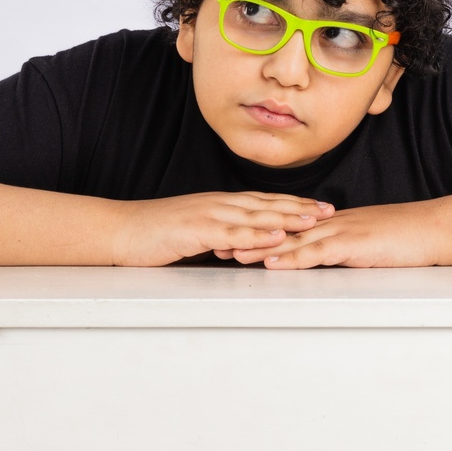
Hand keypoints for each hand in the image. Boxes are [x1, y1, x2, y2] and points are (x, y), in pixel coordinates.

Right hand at [113, 191, 334, 265]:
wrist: (122, 230)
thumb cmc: (155, 234)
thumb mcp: (194, 233)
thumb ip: (219, 237)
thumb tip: (240, 248)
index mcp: (220, 205)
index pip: (264, 202)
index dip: (292, 203)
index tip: (318, 206)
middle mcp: (219, 205)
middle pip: (267, 204)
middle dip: (300, 207)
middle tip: (329, 210)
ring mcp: (210, 215)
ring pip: (256, 216)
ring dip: (287, 217)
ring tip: (314, 220)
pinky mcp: (198, 231)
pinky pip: (233, 233)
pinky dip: (257, 234)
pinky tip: (276, 236)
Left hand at [225, 201, 440, 268]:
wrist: (432, 229)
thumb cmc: (404, 238)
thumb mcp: (365, 244)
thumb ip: (342, 249)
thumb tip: (324, 260)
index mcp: (331, 223)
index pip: (286, 226)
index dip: (257, 230)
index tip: (230, 234)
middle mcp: (329, 224)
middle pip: (281, 230)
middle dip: (248, 236)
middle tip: (215, 241)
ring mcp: (340, 231)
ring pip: (292, 240)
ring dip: (260, 246)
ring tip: (231, 253)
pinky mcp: (352, 245)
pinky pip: (317, 252)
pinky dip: (293, 257)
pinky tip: (273, 262)